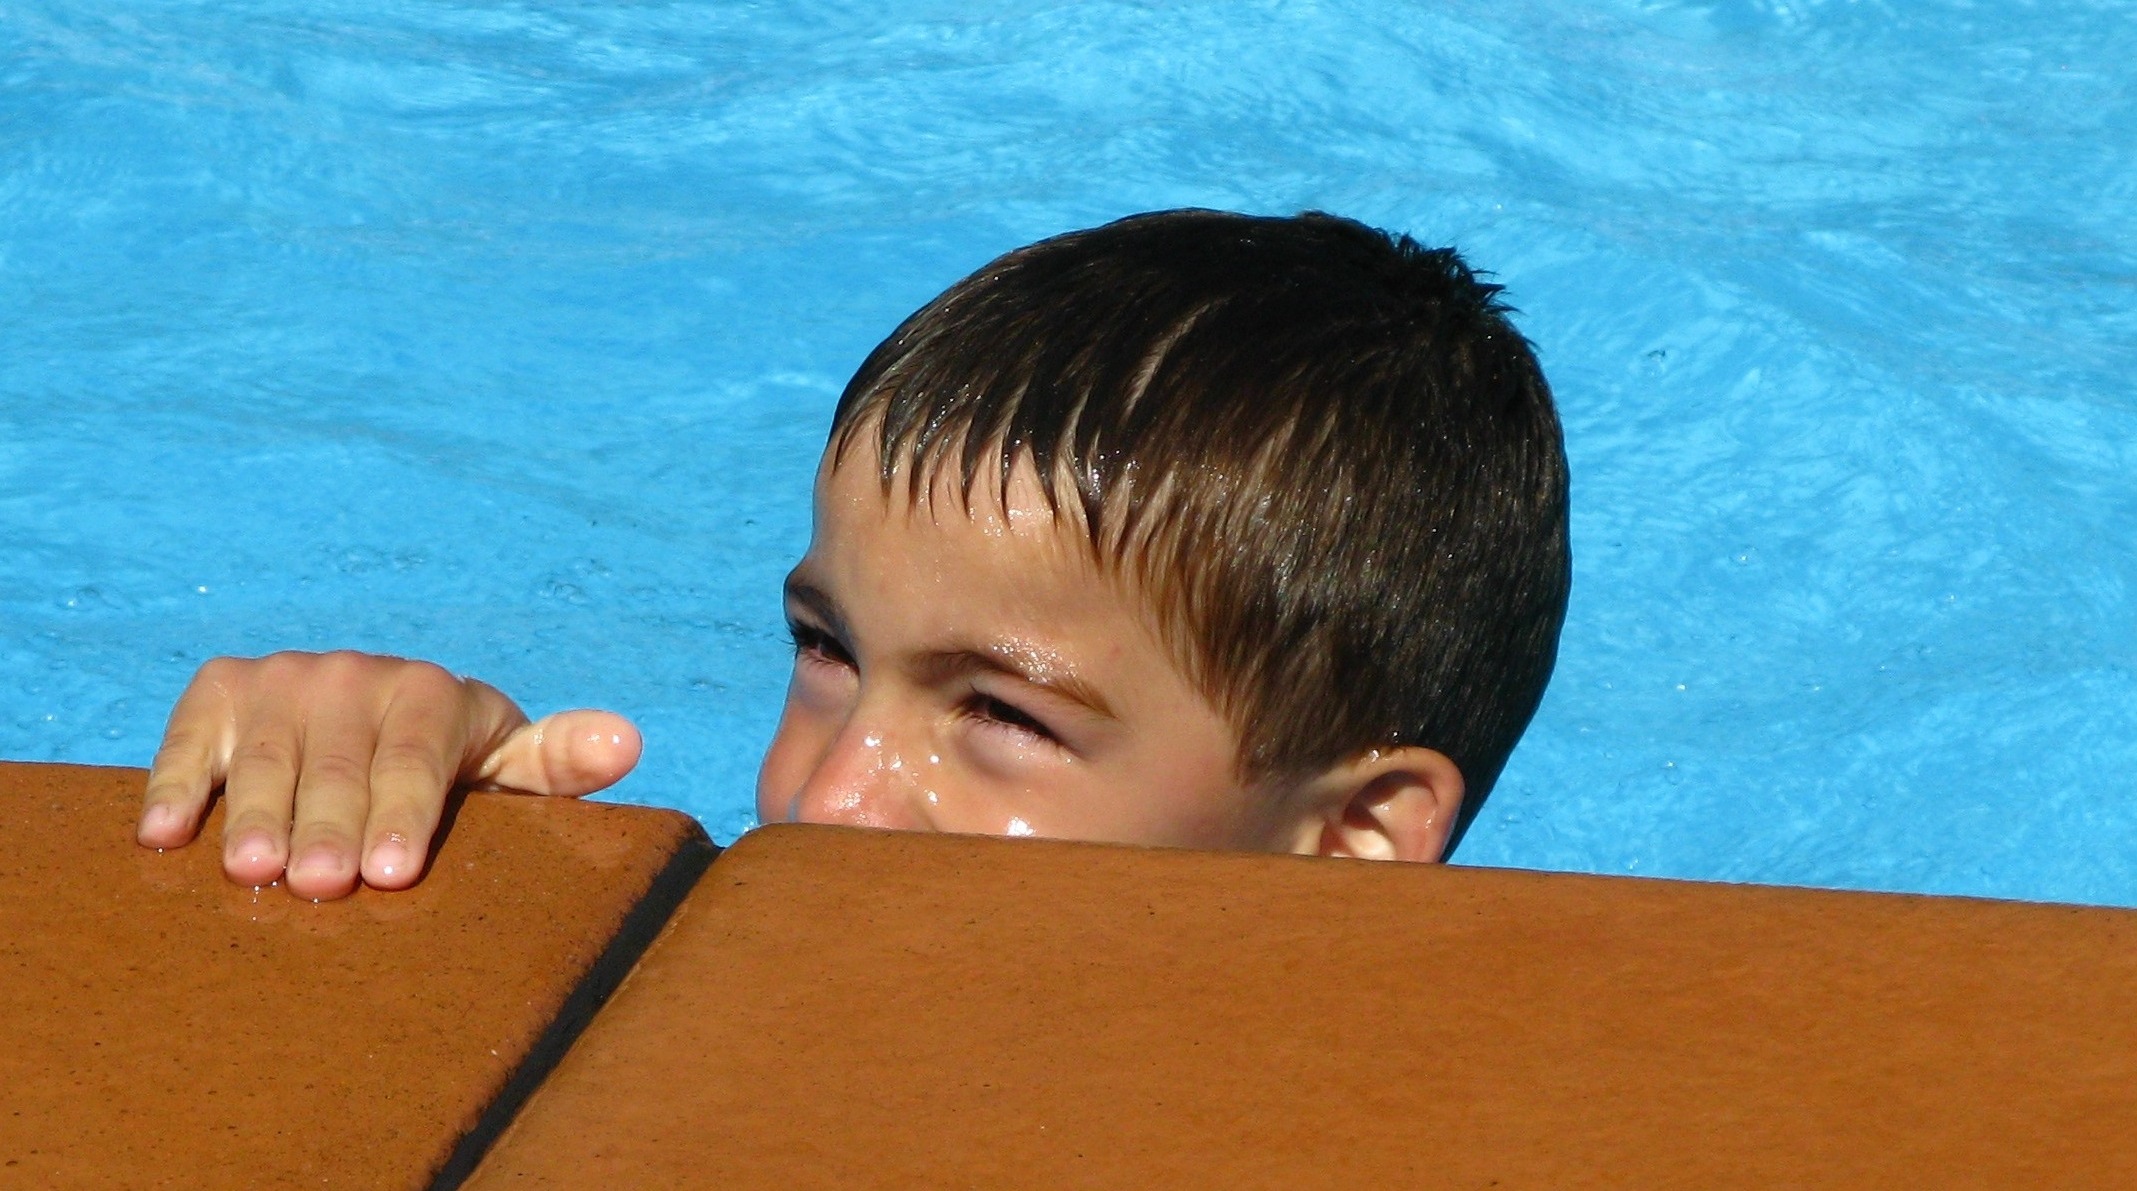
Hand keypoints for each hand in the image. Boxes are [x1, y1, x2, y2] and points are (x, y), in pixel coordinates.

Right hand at [137, 651, 640, 899]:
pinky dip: (172, 782)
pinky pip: (191, 737)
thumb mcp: (509, 766)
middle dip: (330, 826)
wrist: (380, 720)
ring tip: (252, 869)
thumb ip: (561, 761)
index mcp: (435, 695)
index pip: (417, 758)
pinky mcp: (222, 691)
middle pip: (338, 764)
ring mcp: (286, 680)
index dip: (404, 813)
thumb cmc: (456, 770)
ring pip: (265, 757)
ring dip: (254, 814)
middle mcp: (357, 676)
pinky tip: (163, 834)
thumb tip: (627, 744)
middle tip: (321, 885)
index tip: (392, 873)